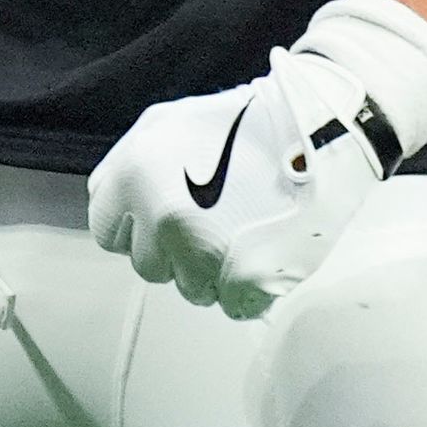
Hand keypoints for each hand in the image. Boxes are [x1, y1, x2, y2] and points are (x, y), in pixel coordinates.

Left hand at [90, 45, 395, 318]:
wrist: (321, 128)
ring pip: (189, 290)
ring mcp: (202, 255)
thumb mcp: (167, 122)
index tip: (158, 220)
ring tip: (240, 232)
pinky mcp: (245, 281)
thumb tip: (113, 205)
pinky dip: (245, 288)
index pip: (106, 231)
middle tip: (207, 223)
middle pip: (147, 266)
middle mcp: (160, 219)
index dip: (133, 226)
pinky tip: (260, 251)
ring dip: (209, 271)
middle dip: (171, 251)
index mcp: (134, 176)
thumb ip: (128, 166)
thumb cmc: (245, 121)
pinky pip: (230, 304)